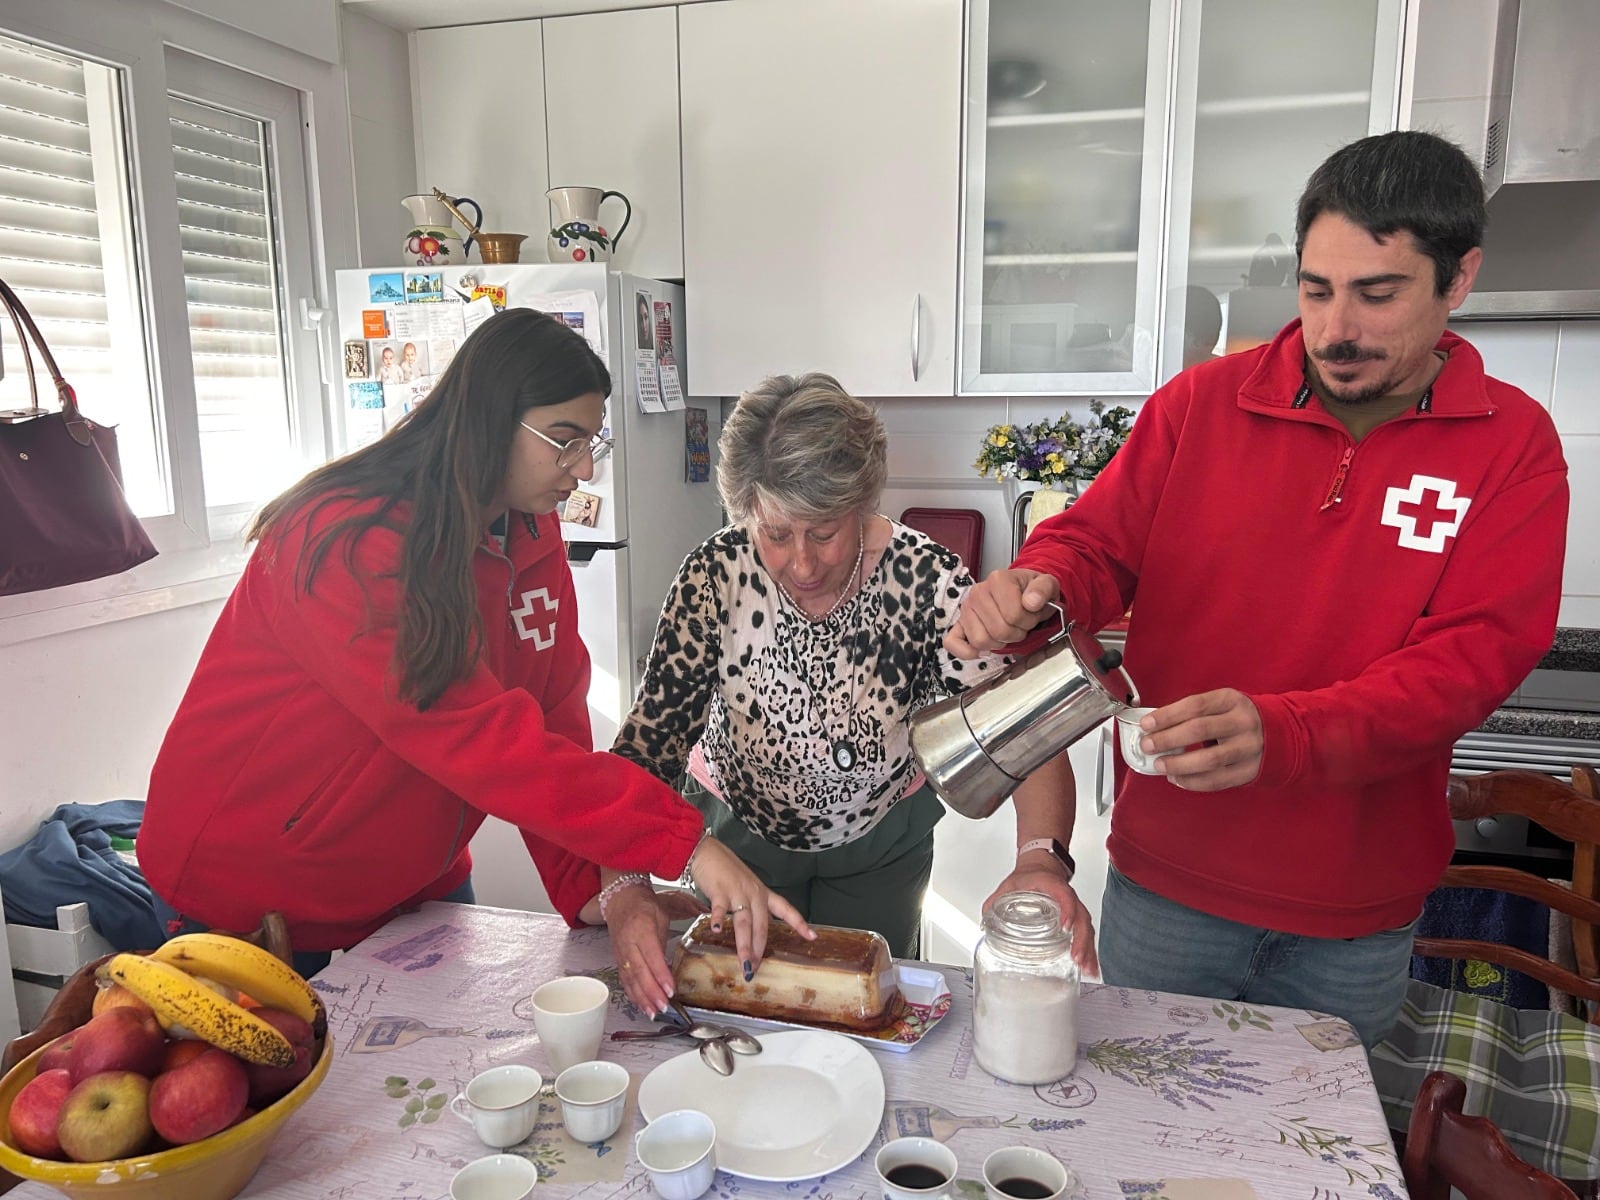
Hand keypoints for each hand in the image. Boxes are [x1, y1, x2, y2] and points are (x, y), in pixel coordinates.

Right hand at [607, 885, 705, 1015]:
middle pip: (639, 972)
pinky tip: (641, 1005)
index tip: (670, 989)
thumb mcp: (662, 913)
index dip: (660, 974)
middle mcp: (629, 943)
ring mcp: (621, 952)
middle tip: (664, 1006)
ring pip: (630, 979)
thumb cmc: (643, 905)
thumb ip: (672, 932)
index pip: (651, 956)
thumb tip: (690, 942)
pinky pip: (625, 980)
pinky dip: (633, 995)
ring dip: (642, 998)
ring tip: (654, 1012)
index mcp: (642, 928)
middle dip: (652, 992)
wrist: (621, 899)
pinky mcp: (618, 960)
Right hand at [687, 837, 813, 975]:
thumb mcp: (745, 886)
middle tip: (755, 969)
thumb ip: (750, 906)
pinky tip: (717, 931)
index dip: (799, 923)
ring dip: (744, 945)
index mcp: (762, 893)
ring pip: (744, 922)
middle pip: (762, 925)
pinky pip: (720, 908)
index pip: (785, 909)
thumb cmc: (725, 870)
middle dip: (759, 949)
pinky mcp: (719, 890)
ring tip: (745, 962)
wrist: (708, 851)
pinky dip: (718, 920)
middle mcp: (754, 893)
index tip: (812, 936)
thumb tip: (751, 930)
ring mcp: (737, 892)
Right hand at [944, 569, 1060, 657]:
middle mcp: (978, 592)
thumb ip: (1043, 590)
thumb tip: (1032, 602)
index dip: (1028, 621)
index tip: (1032, 615)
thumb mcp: (1046, 584)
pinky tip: (981, 651)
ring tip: (1006, 631)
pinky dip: (965, 651)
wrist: (1021, 590)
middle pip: (998, 630)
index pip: (1014, 615)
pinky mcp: (959, 623)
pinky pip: (952, 642)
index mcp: (998, 580)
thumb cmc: (1031, 591)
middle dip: (1016, 633)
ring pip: (980, 640)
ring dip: (998, 643)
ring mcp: (966, 608)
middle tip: (1021, 625)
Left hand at [984, 865, 1098, 978]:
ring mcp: (1075, 908)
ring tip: (1087, 969)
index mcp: (1052, 886)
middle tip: (1076, 957)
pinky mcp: (1077, 918)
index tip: (1065, 927)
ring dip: (1088, 949)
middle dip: (1081, 939)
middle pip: (1081, 917)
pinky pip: (1086, 934)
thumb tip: (984, 924)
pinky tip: (1090, 967)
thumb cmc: (1028, 876)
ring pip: (1087, 928)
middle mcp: (1068, 897)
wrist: (1041, 865)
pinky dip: (1089, 951)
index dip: (1067, 910)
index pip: (1064, 896)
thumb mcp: (1009, 885)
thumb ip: (994, 902)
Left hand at [1139, 689, 1263, 791]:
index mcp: (1231, 700)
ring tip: (1160, 765)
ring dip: (1179, 764)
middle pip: (1199, 730)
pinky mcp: (1250, 770)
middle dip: (1168, 739)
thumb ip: (1194, 714)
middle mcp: (1243, 722)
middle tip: (1147, 746)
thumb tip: (1156, 728)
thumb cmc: (1239, 718)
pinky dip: (1193, 782)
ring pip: (1209, 760)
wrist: (1282, 734)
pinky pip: (1218, 780)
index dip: (1167, 715)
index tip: (1147, 725)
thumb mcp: (1222, 704)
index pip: (1195, 705)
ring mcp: (1249, 748)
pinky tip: (1178, 779)